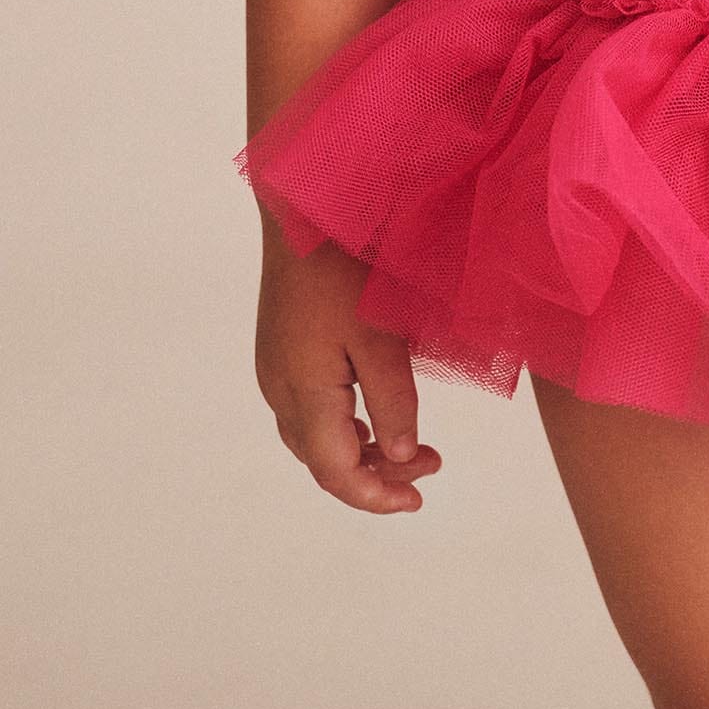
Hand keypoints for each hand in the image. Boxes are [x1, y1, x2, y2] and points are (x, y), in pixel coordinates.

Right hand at [255, 236, 443, 512]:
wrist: (303, 209)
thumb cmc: (345, 266)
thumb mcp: (382, 336)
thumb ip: (393, 401)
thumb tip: (401, 457)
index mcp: (303, 393)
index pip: (336, 471)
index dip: (377, 497)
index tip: (420, 499)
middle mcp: (280, 390)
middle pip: (323, 460)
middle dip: (376, 475)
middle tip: (431, 466)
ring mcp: (276, 370)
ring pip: (314, 438)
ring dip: (361, 452)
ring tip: (412, 448)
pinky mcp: (282, 351)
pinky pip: (310, 411)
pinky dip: (344, 427)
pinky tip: (374, 417)